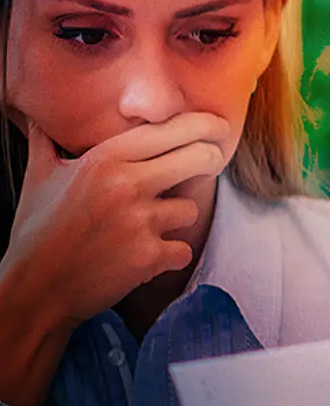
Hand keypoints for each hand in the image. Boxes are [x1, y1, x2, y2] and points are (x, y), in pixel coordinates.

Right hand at [0, 114, 226, 405]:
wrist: (35, 288)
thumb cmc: (37, 231)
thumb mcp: (39, 177)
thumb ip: (48, 142)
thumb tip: (37, 117)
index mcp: (104, 159)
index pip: (172, 129)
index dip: (204, 126)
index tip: (218, 129)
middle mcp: (126, 184)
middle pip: (201, 157)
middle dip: (210, 161)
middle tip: (207, 166)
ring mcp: (140, 222)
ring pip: (192, 209)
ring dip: (176, 220)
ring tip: (146, 227)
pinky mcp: (149, 257)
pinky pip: (183, 250)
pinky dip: (169, 256)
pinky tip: (144, 257)